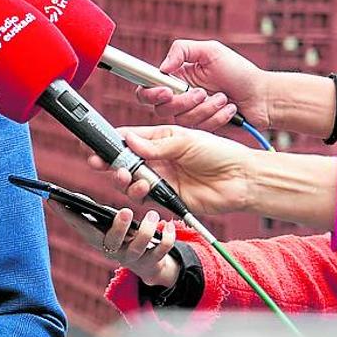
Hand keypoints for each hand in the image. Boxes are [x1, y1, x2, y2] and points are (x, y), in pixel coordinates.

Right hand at [47, 202, 179, 288]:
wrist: (149, 265)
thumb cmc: (125, 237)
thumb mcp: (109, 227)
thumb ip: (95, 215)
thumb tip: (73, 198)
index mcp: (97, 238)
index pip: (78, 226)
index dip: (65, 214)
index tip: (53, 199)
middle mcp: (111, 250)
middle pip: (111, 241)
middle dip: (118, 227)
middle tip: (125, 211)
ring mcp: (131, 257)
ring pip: (138, 246)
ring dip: (147, 229)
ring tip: (152, 214)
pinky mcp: (151, 261)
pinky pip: (161, 250)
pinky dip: (167, 238)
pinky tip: (168, 225)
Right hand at [87, 125, 255, 215]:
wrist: (242, 179)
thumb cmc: (221, 153)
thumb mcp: (186, 140)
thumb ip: (155, 144)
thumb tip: (129, 142)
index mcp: (160, 140)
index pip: (128, 139)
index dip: (110, 141)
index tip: (94, 142)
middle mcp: (157, 159)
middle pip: (123, 161)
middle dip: (108, 162)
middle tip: (98, 162)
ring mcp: (161, 179)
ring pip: (129, 180)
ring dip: (123, 178)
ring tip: (127, 175)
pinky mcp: (166, 197)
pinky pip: (144, 196)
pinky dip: (138, 192)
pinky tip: (144, 187)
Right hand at [134, 40, 268, 130]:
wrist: (263, 95)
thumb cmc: (239, 71)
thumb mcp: (211, 51)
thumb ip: (181, 50)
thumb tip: (162, 67)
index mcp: (175, 79)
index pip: (146, 90)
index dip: (150, 93)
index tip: (167, 91)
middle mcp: (178, 98)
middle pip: (160, 109)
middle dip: (183, 102)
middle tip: (202, 92)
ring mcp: (190, 115)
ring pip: (182, 119)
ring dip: (206, 107)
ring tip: (223, 97)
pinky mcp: (203, 128)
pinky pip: (200, 128)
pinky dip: (217, 116)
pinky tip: (229, 108)